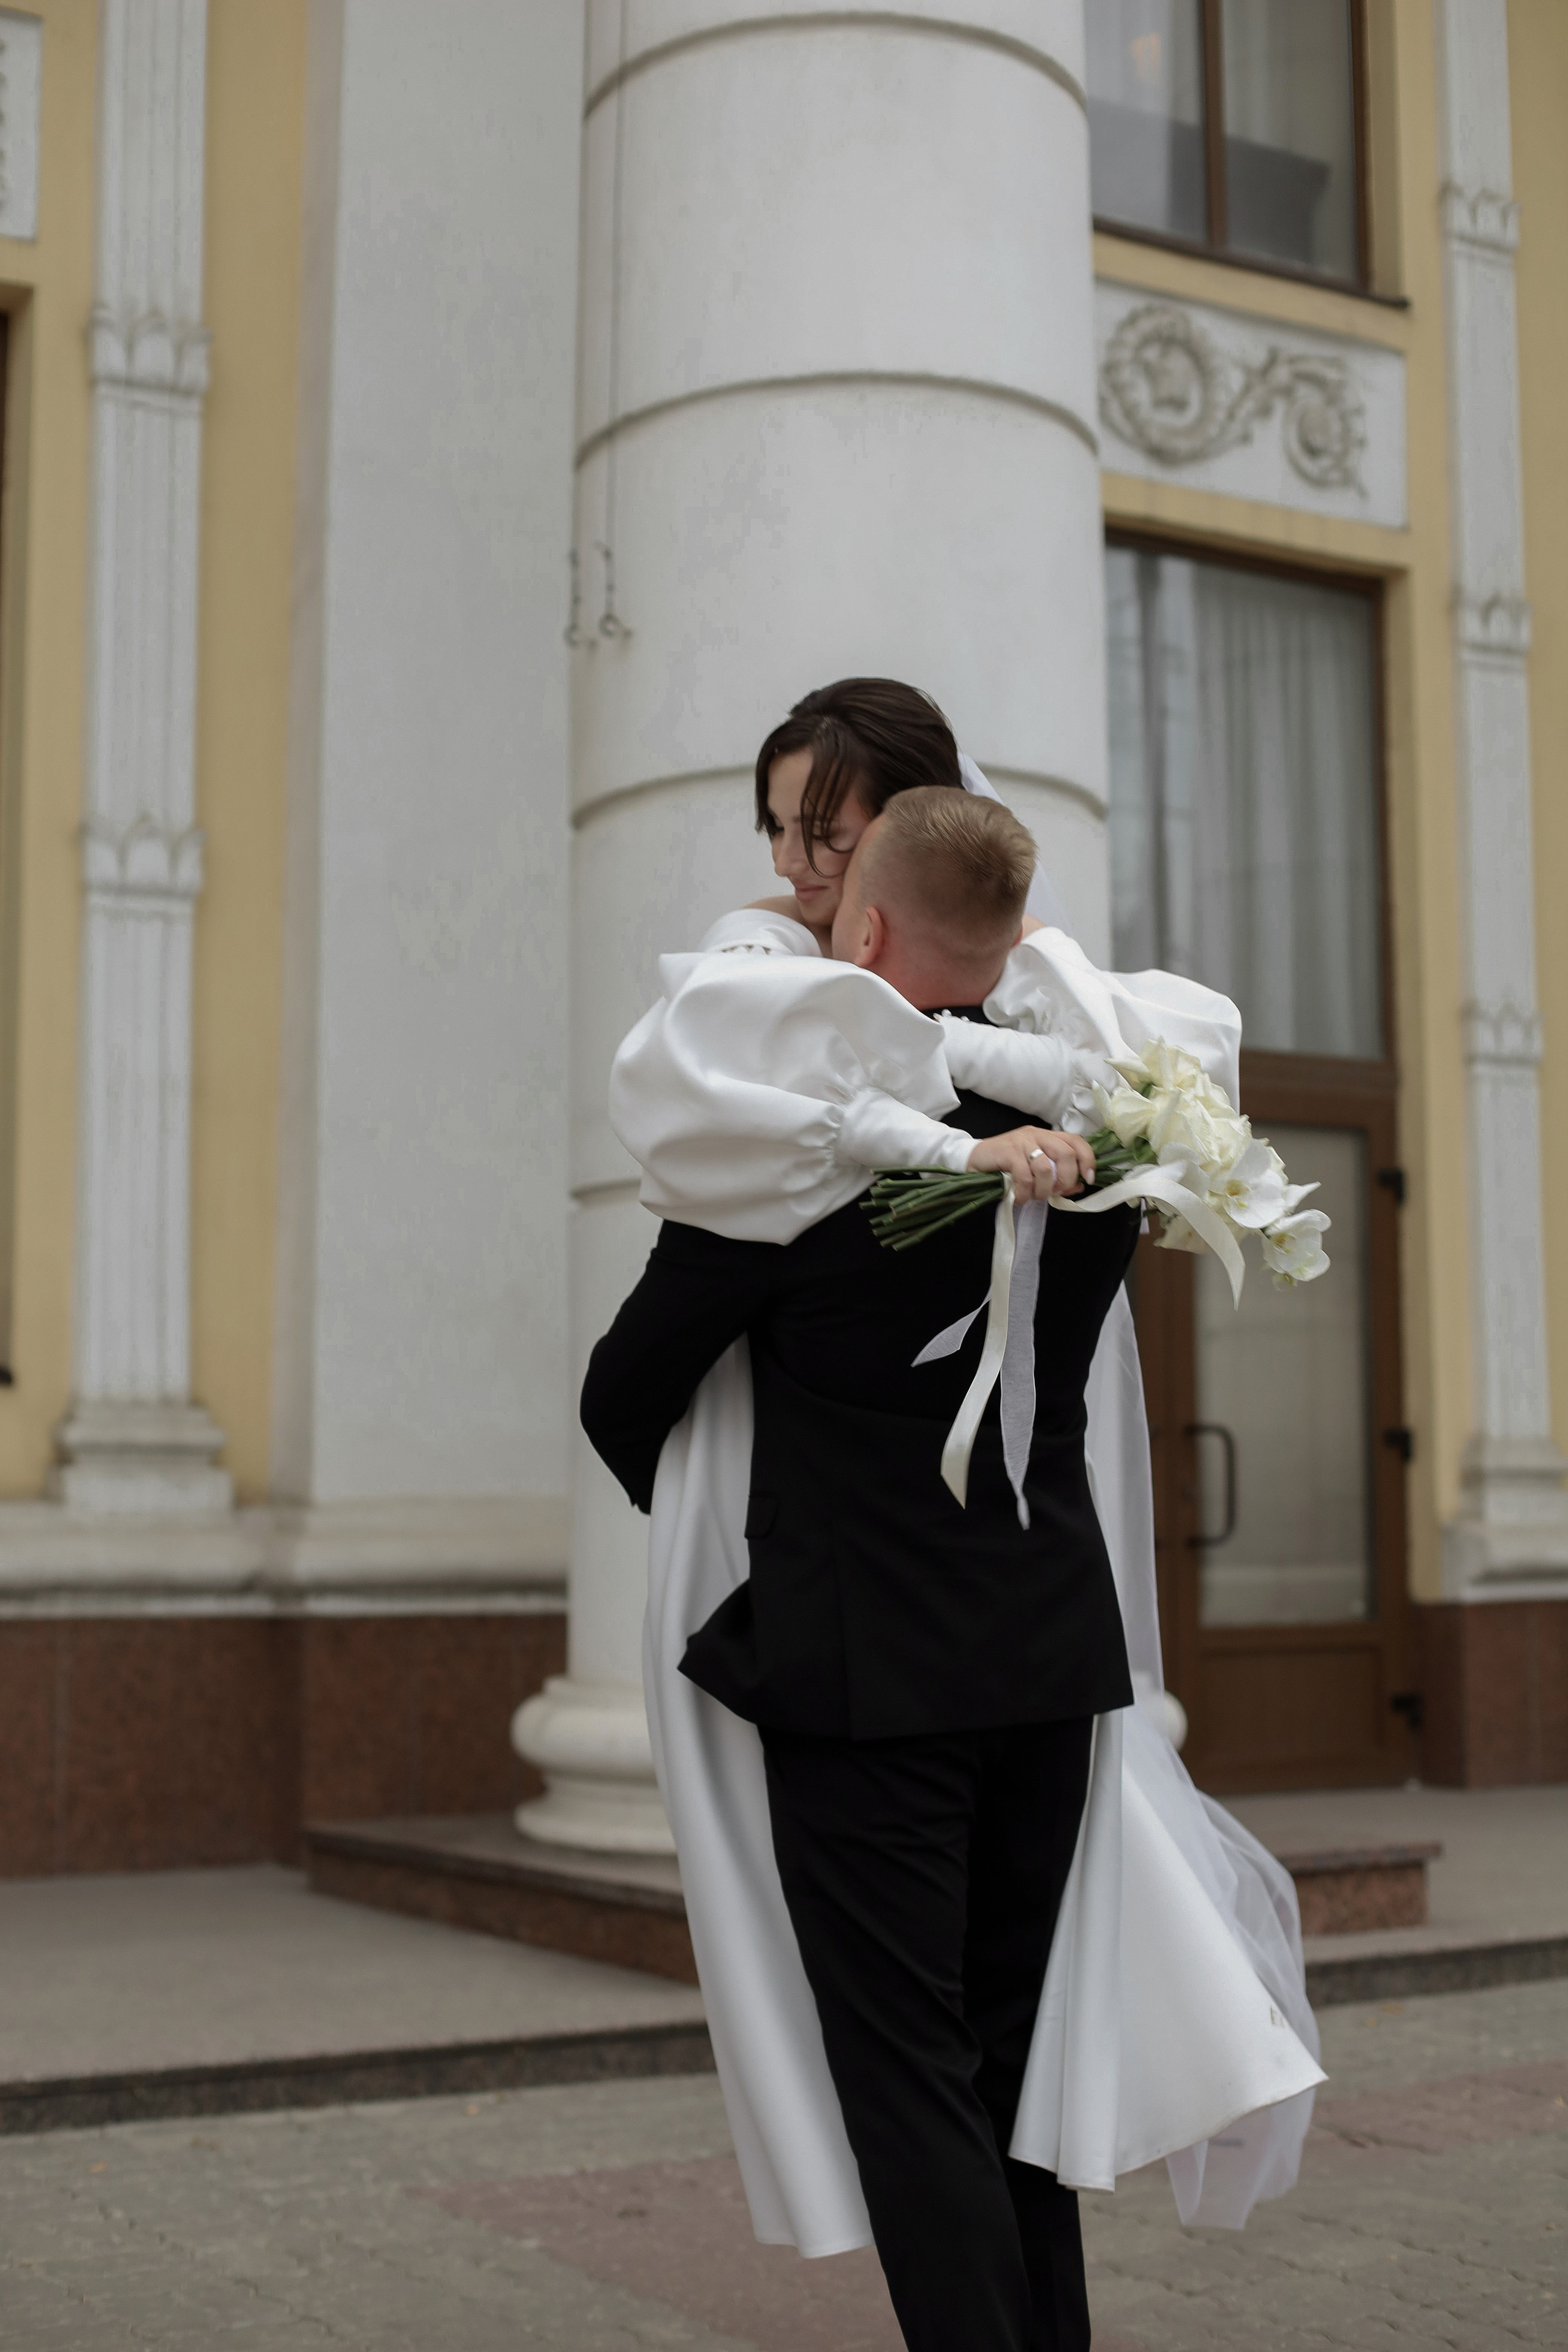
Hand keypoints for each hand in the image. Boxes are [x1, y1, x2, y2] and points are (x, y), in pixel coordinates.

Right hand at [966, 1127, 1094, 1201]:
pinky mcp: (1009, 1151)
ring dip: (1042, 1190)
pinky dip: (1025, 1192)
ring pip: (1046, 1168)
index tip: (1088, 1179)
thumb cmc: (1005, 1166)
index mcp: (1047, 1136)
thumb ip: (1056, 1177)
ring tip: (1032, 1196)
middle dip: (1066, 1179)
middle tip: (1055, 1192)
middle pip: (1066, 1154)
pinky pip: (1025, 1177)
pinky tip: (1018, 1196)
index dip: (1088, 1160)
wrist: (971, 1159)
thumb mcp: (1034, 1170)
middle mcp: (1037, 1135)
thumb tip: (1078, 1187)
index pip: (1077, 1141)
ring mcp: (1022, 1141)